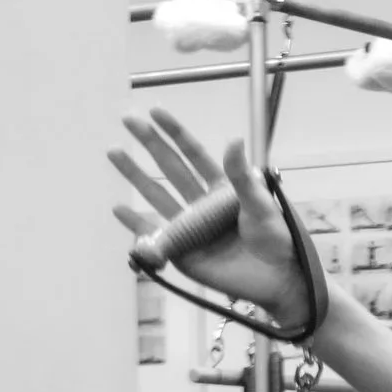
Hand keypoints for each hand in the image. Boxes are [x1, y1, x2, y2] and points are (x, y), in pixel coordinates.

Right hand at [110, 108, 309, 324]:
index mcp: (222, 188)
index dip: (175, 133)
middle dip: (150, 143)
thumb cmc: (276, 240)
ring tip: (113, 151)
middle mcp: (202, 203)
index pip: (194, 155)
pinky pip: (154, 234)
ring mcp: (190, 226)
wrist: (278, 280)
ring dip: (135, 175)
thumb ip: (241, 176)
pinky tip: (118, 209)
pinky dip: (135, 224)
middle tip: (127, 118)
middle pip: (171, 168)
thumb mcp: (260, 205)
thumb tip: (233, 138)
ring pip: (157, 195)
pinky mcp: (182, 250)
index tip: (155, 110)